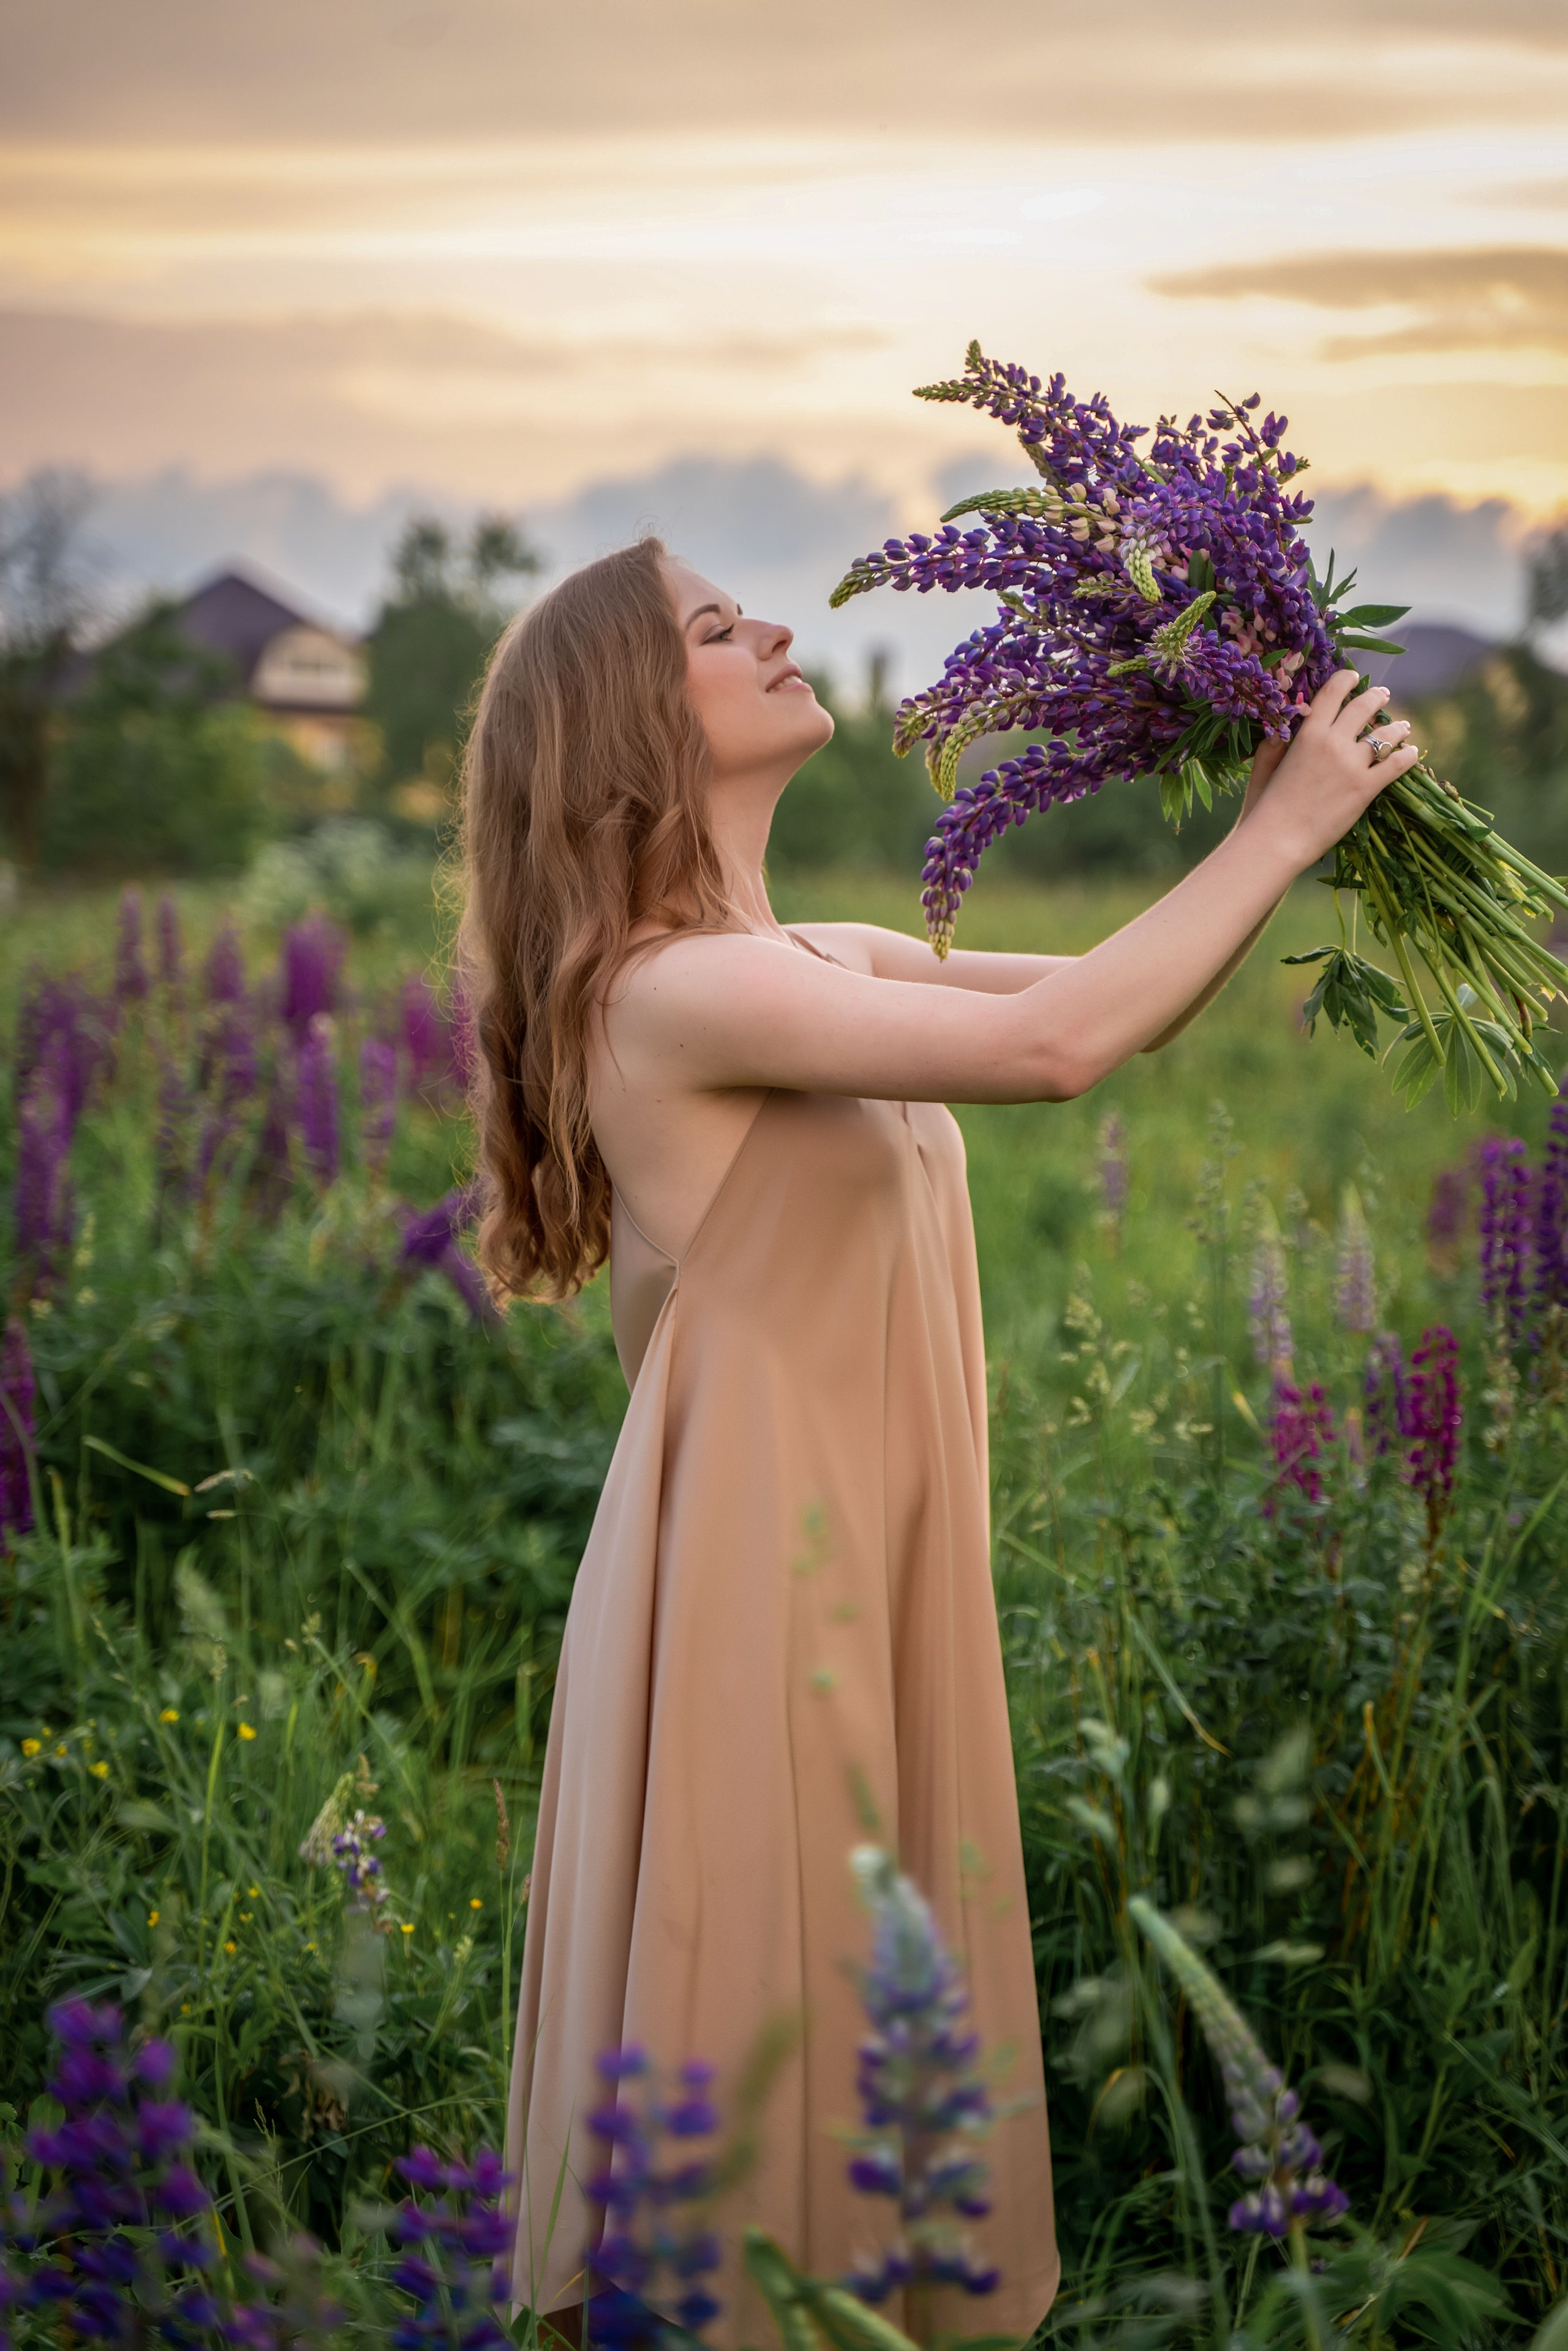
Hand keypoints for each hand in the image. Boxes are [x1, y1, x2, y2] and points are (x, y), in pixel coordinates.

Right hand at [1244, 670, 1416, 871]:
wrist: (1276, 840)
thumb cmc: (1263, 807)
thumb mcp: (1264, 768)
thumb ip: (1273, 745)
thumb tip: (1279, 729)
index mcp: (1307, 733)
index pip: (1332, 693)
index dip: (1346, 679)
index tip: (1354, 677)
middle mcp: (1333, 742)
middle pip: (1363, 707)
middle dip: (1376, 697)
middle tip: (1383, 696)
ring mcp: (1352, 765)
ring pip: (1385, 735)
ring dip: (1398, 728)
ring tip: (1403, 727)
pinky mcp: (1366, 788)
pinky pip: (1396, 764)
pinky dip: (1407, 756)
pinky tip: (1410, 754)